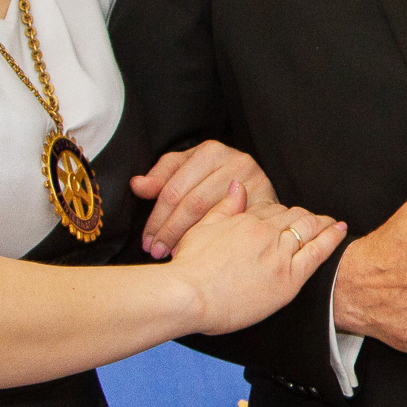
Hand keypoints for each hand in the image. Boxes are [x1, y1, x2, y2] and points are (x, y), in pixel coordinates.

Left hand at [132, 140, 277, 258]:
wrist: (258, 187)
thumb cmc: (215, 178)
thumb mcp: (187, 170)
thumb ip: (161, 176)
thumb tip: (137, 185)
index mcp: (211, 151)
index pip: (174, 189)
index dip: (156, 217)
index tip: (147, 239)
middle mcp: (235, 161)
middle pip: (193, 203)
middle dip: (170, 231)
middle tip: (156, 251)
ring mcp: (255, 181)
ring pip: (214, 216)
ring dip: (190, 239)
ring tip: (173, 255)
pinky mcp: (269, 201)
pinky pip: (236, 226)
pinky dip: (216, 241)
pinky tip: (203, 252)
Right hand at [166, 180, 344, 334]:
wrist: (188, 295)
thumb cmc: (189, 269)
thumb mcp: (201, 229)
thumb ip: (223, 207)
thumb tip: (236, 185)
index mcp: (245, 220)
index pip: (272, 209)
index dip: (282, 212)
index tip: (287, 215)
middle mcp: (265, 232)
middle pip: (293, 216)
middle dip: (304, 216)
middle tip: (315, 220)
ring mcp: (279, 254)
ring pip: (308, 228)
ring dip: (322, 223)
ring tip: (333, 223)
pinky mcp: (289, 278)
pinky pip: (318, 251)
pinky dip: (332, 238)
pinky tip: (340, 230)